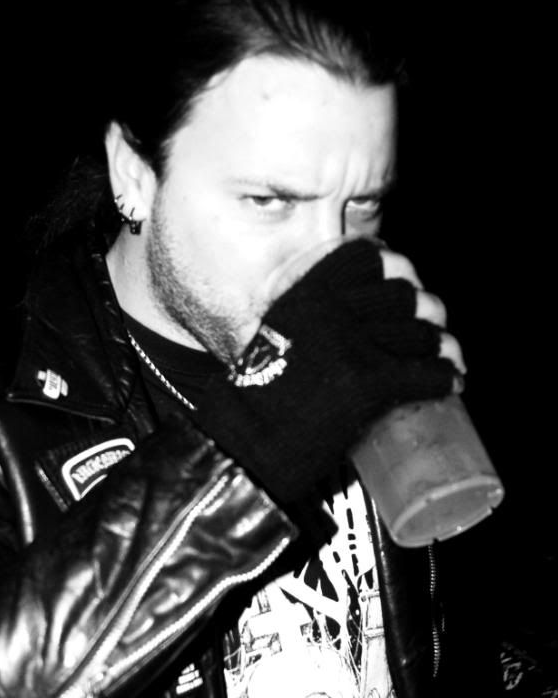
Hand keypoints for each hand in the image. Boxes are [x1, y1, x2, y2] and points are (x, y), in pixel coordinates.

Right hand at [196, 238, 460, 505]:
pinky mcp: (371, 381)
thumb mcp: (274, 333)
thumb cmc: (255, 398)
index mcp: (304, 291)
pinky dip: (446, 377)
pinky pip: (428, 372)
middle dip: (424, 311)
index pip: (366, 255)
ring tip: (445, 359)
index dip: (393, 267)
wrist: (245, 442)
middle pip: (402, 294)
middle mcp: (330, 309)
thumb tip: (345, 318)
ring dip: (442, 346)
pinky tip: (453, 382)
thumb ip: (302, 317)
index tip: (402, 283)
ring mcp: (353, 344)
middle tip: (427, 331)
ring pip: (421, 333)